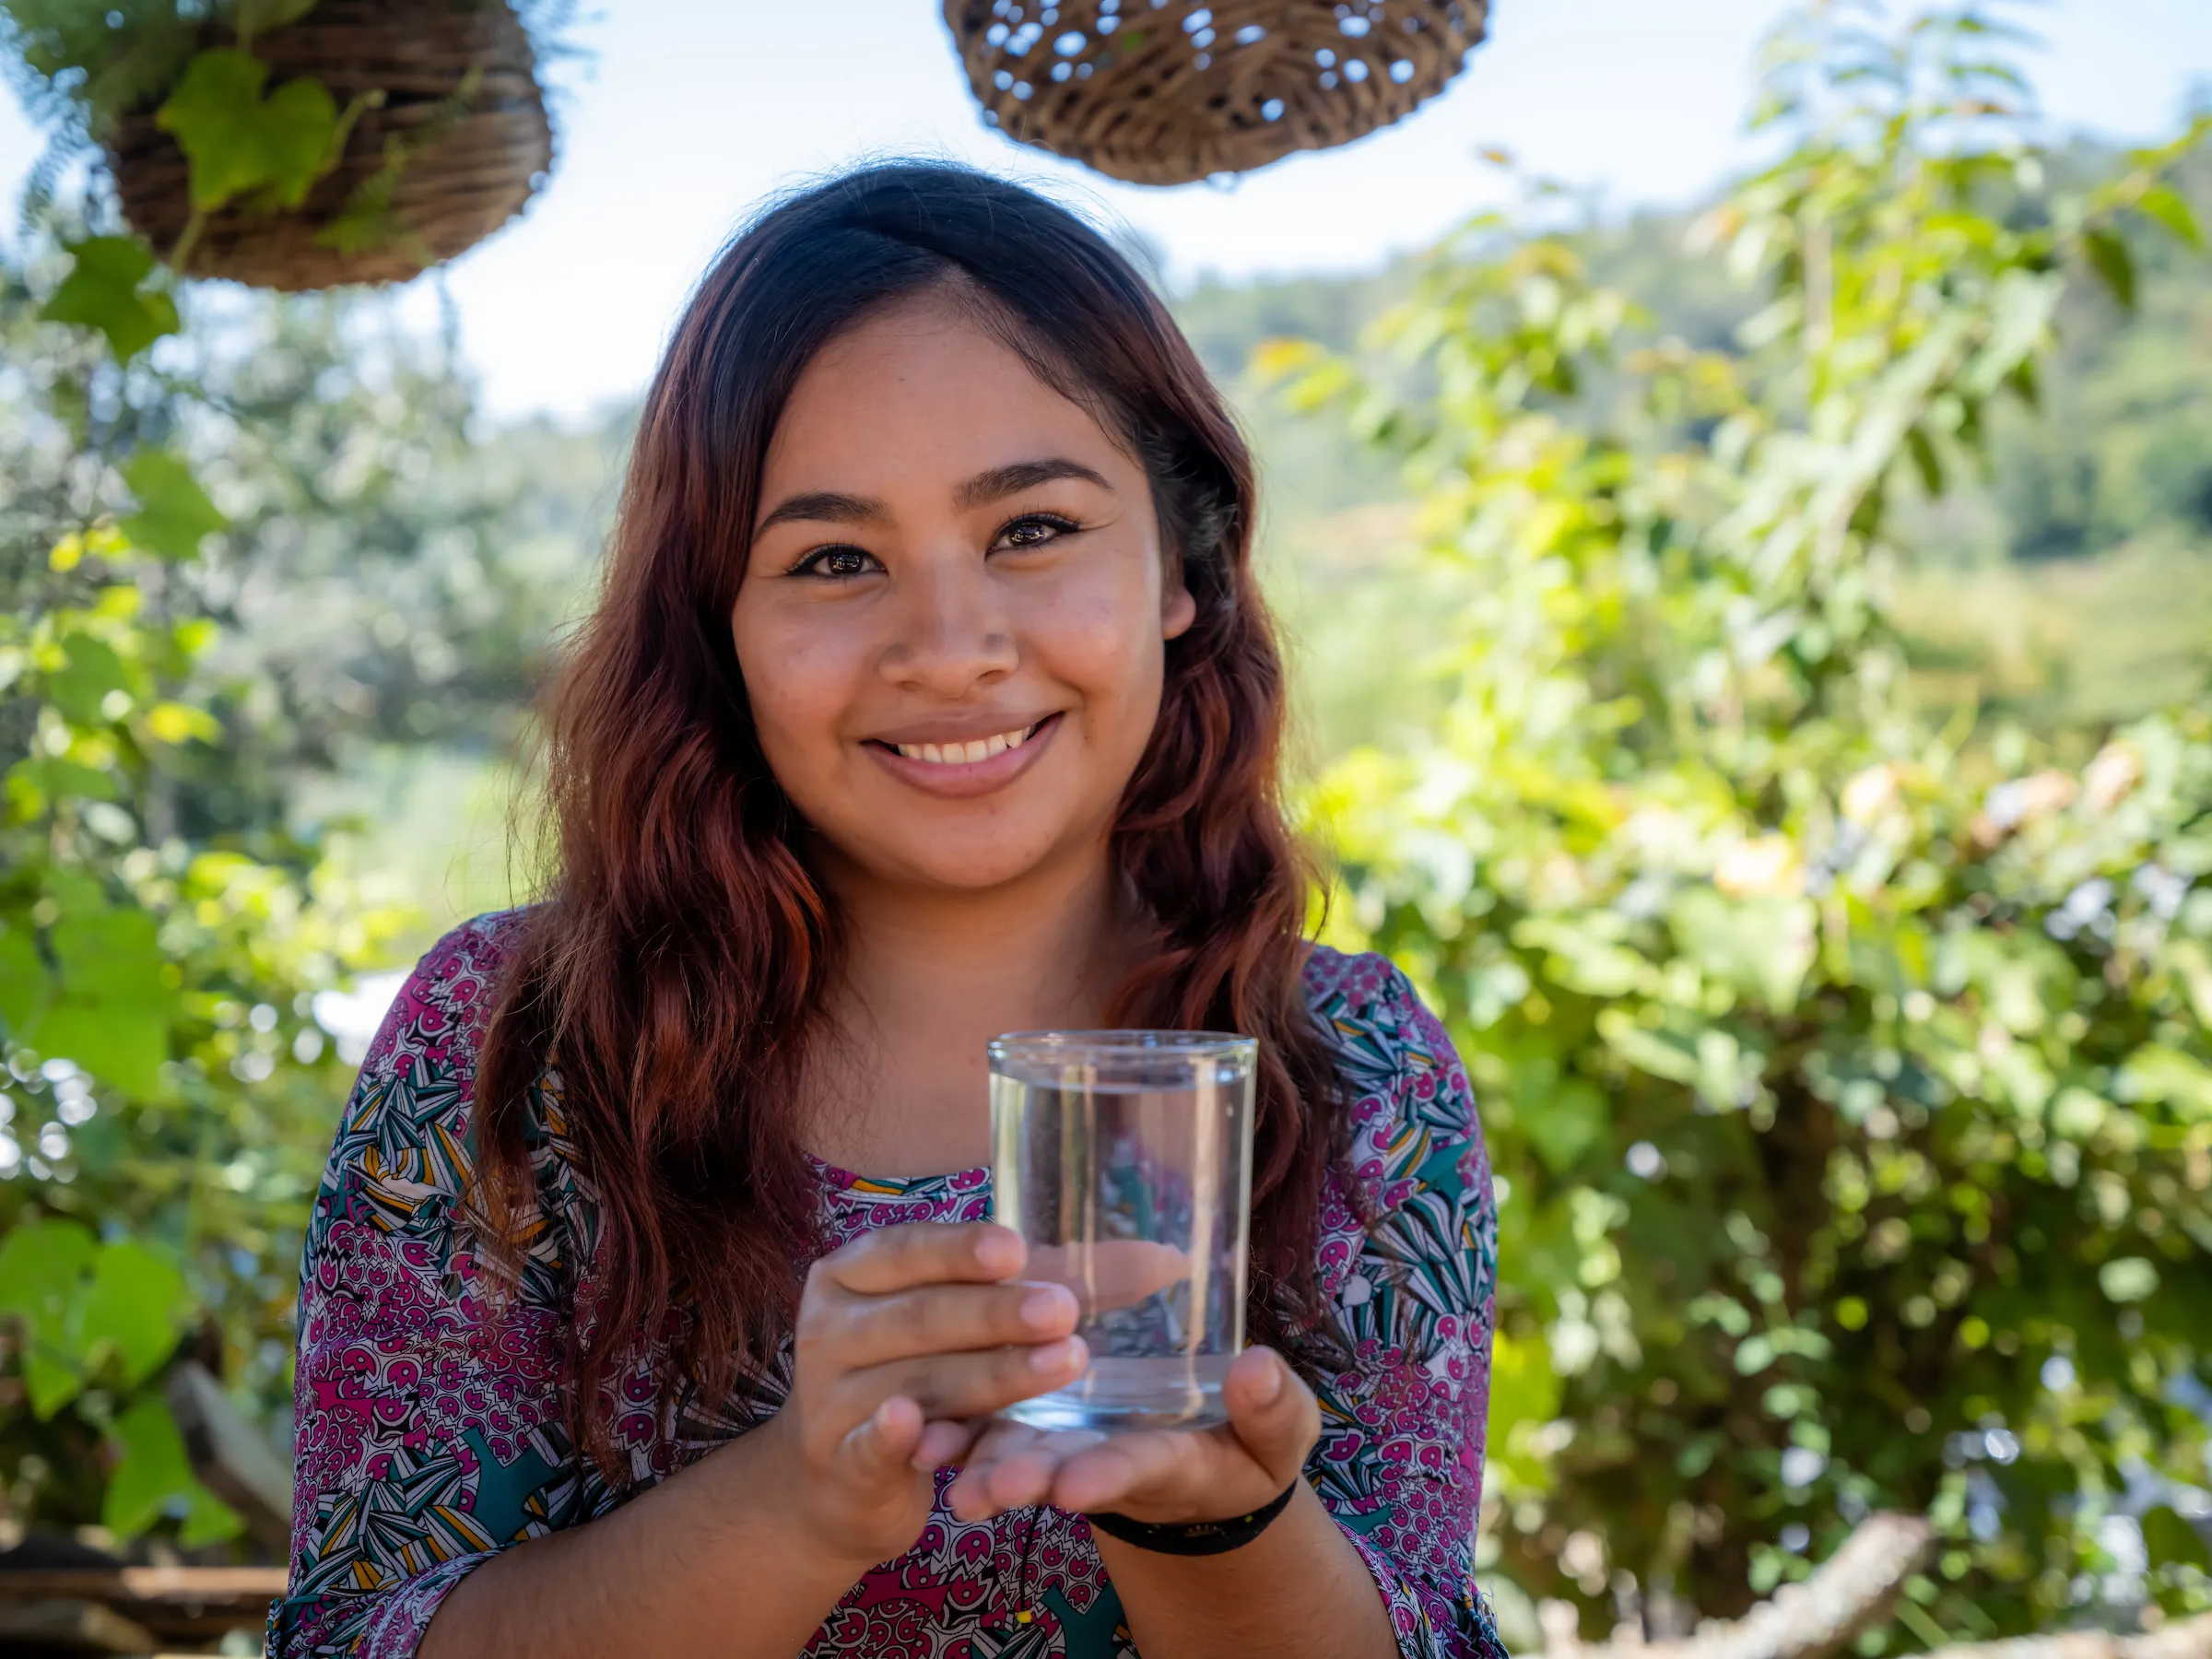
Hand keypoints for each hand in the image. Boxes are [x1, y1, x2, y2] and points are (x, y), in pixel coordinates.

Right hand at [758, 1221, 1087, 1569]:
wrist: (846, 1477)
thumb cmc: (920, 1370)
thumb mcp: (965, 1321)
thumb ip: (1041, 1283)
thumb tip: (1163, 1261)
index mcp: (854, 1273)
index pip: (905, 1249)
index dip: (959, 1250)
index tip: (1017, 1250)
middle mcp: (832, 1329)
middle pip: (921, 1316)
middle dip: (995, 1314)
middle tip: (1063, 1313)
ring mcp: (829, 1399)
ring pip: (916, 1384)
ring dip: (988, 1376)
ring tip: (1062, 1366)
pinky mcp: (838, 1466)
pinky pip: (867, 1448)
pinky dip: (889, 1438)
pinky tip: (915, 1431)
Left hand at [943, 1346, 1318, 1525]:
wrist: (1199, 1460)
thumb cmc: (1245, 1444)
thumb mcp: (1276, 1436)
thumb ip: (1273, 1411)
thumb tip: (1260, 1369)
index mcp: (1170, 1463)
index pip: (1139, 1467)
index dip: (1106, 1474)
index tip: (1075, 1488)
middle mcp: (1107, 1460)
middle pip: (1061, 1471)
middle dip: (1022, 1480)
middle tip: (982, 1492)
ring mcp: (1069, 1444)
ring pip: (1017, 1454)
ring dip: (978, 1465)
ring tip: (942, 1478)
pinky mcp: (1038, 1421)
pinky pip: (993, 1428)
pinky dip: (959, 1435)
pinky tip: (916, 1437)